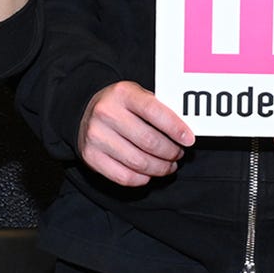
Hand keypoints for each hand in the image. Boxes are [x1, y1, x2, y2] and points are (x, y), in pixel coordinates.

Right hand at [78, 81, 193, 186]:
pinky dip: (142, 179)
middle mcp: (106, 113)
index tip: (189, 139)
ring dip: (160, 168)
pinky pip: (123, 176)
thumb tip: (185, 132)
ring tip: (169, 165)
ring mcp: (96, 136)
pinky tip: (149, 174)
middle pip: (149, 141)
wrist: (84, 111)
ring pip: (138, 162)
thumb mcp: (138, 95)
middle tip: (179, 154)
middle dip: (171, 152)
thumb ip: (159, 108)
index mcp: (123, 93)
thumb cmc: (121, 105)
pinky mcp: (90, 156)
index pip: (154, 111)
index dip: (175, 128)